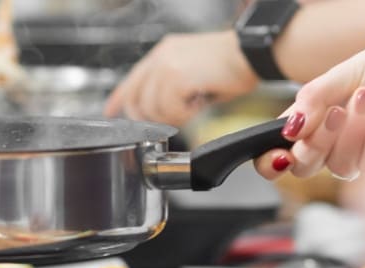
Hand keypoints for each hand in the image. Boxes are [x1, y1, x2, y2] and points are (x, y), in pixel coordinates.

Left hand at [103, 31, 259, 126]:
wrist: (253, 53)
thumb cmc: (235, 65)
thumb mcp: (197, 74)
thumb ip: (175, 89)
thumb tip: (165, 113)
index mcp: (165, 52)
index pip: (132, 79)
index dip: (120, 99)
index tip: (111, 112)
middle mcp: (161, 56)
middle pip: (137, 100)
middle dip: (153, 118)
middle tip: (178, 118)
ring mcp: (166, 66)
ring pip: (153, 109)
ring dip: (174, 117)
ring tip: (196, 107)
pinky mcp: (176, 77)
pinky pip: (170, 111)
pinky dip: (185, 116)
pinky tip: (201, 105)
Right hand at [252, 31, 364, 179]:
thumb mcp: (346, 73)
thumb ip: (313, 98)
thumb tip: (288, 126)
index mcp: (311, 117)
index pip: (277, 151)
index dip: (270, 161)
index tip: (281, 154)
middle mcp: (330, 140)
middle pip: (303, 167)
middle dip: (316, 144)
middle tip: (333, 115)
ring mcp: (358, 153)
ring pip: (338, 168)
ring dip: (350, 135)